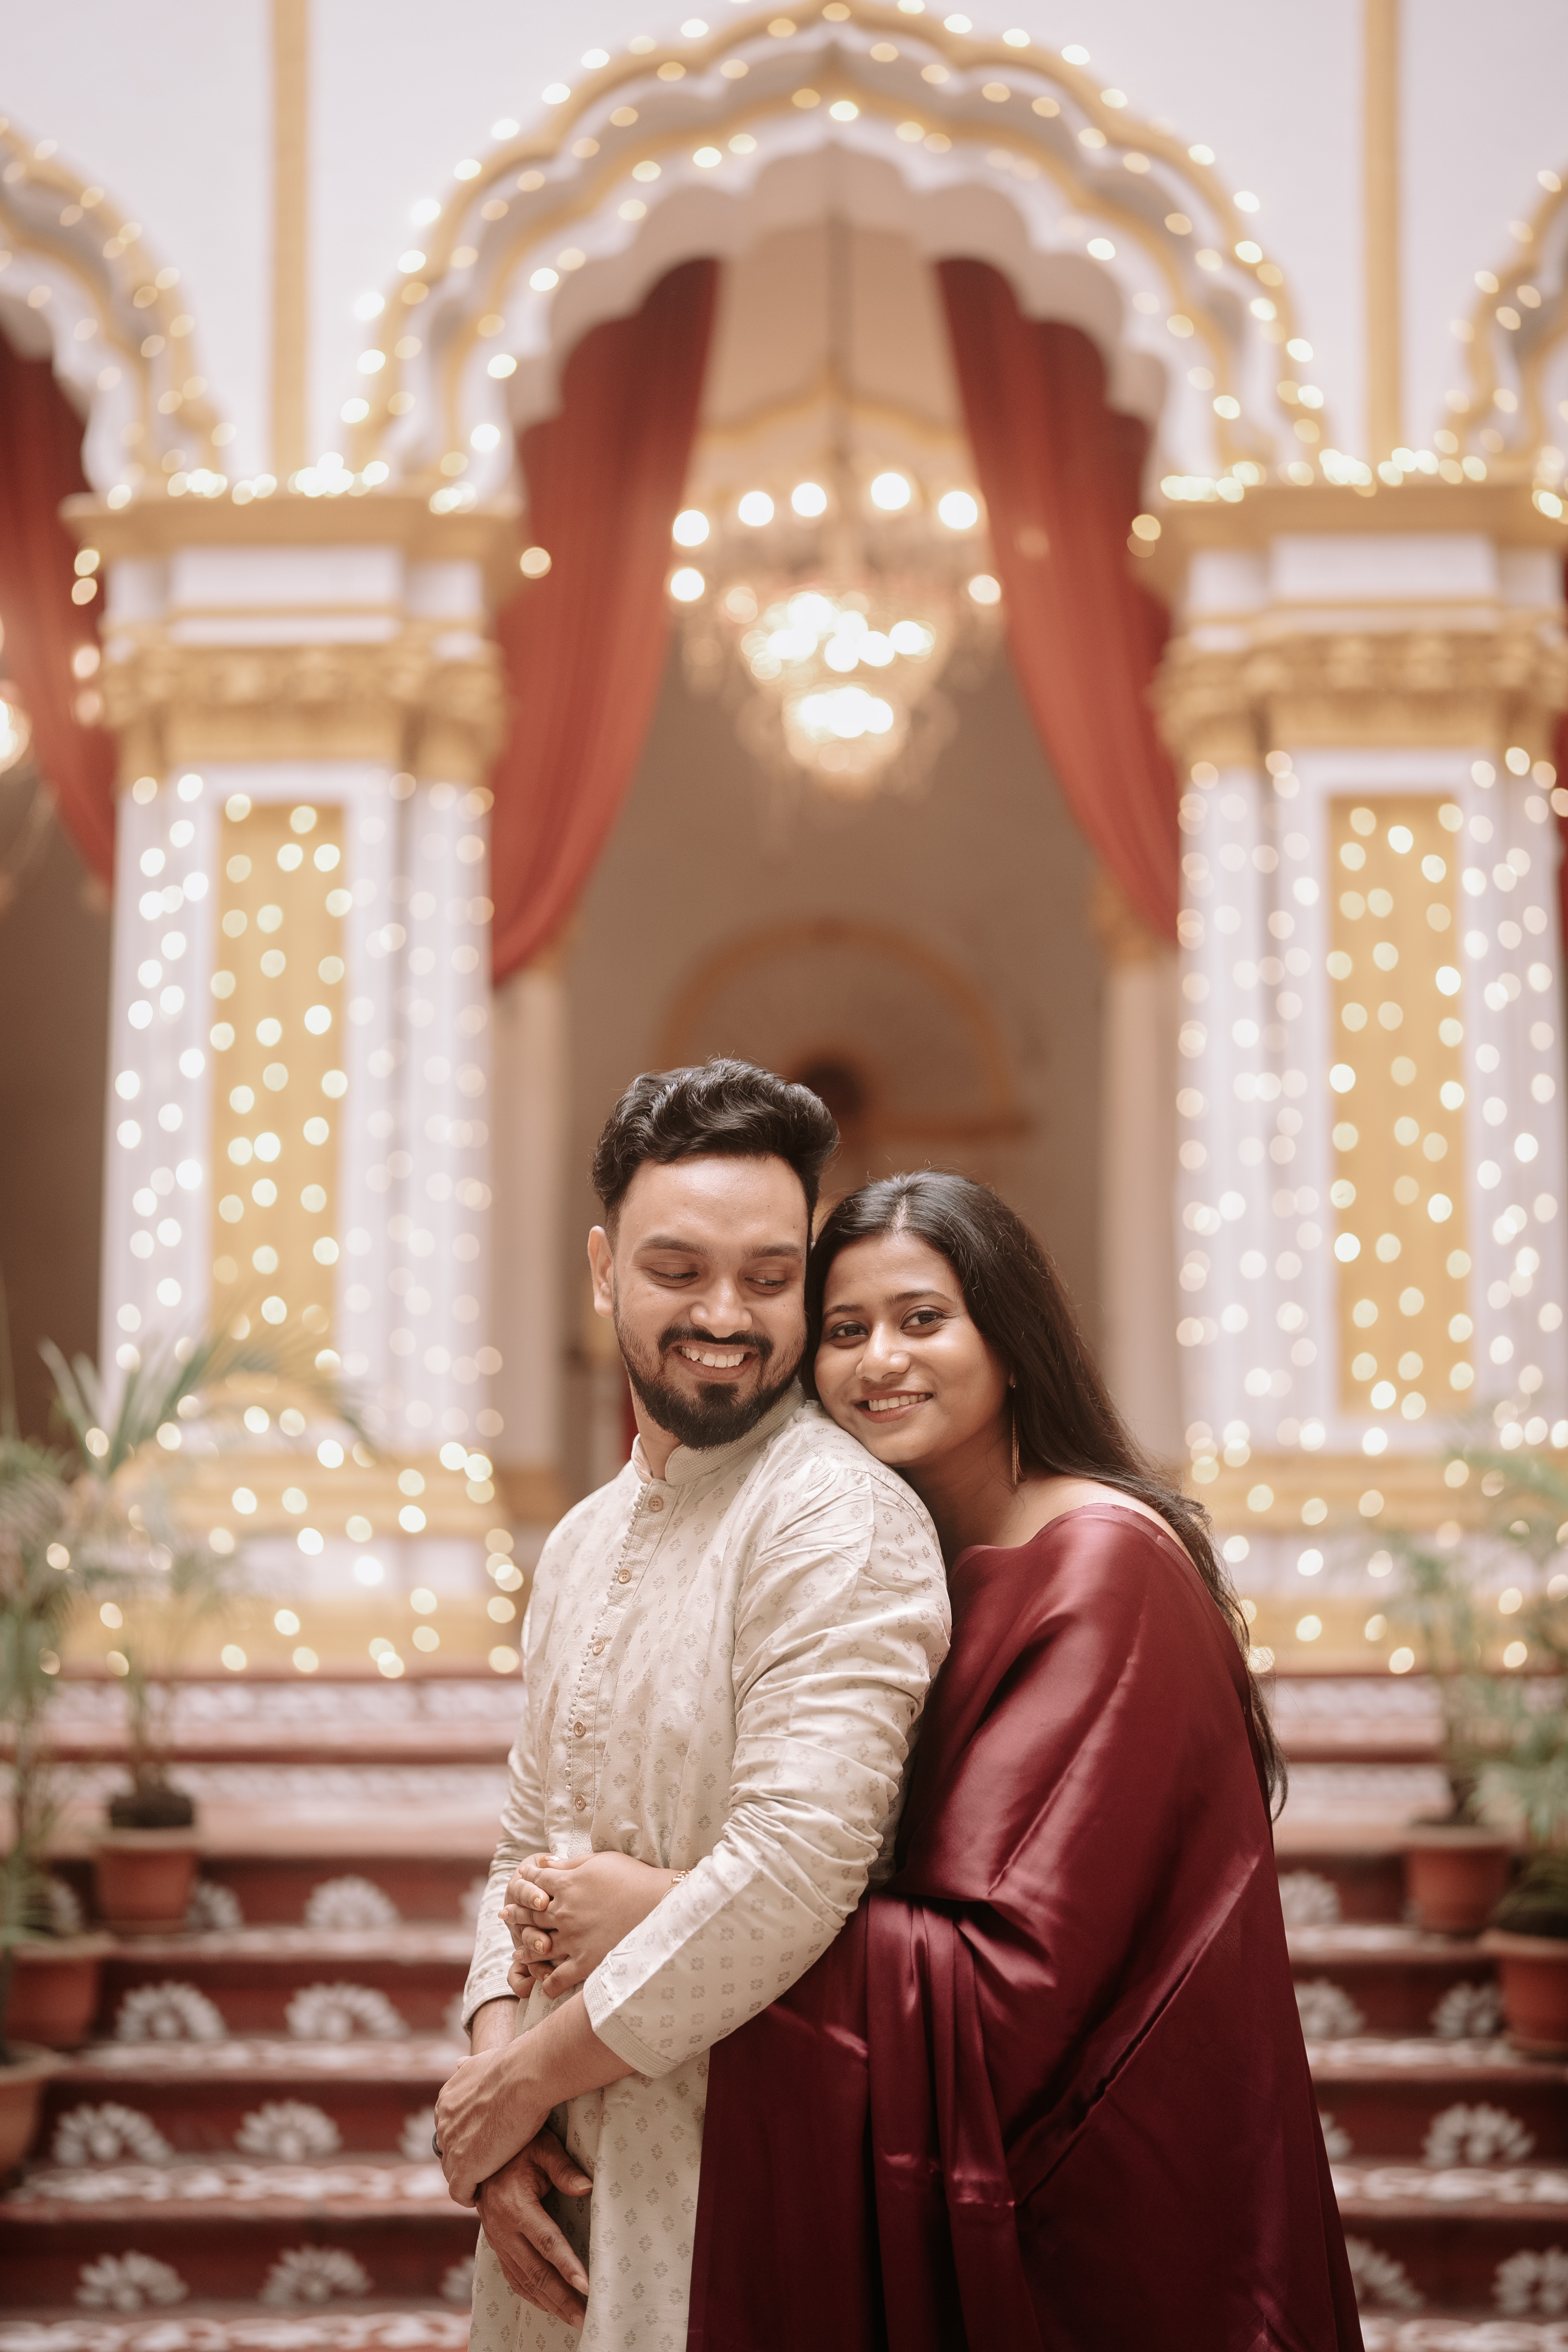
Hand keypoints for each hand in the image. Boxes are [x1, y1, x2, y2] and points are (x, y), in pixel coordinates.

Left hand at [436, 2041, 550, 2205]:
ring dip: (466, 2179)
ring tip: (484, 2183)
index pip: (449, 2128)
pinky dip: (469, 2196)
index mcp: (447, 2101)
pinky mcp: (464, 2168)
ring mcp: (452, 2147)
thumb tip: (458, 2063)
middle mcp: (444, 2124)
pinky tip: (481, 2197)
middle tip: (484, 2164)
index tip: (479, 2141)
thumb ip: (468, 2068)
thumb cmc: (512, 2067)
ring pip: (452, 2173)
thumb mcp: (481, 2062)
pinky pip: (460, 2192)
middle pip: (448, 2151)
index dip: (464, 2137)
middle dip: (463, 2158)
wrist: (522, 2077)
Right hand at [480, 2128, 592, 2328]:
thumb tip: (588, 2187)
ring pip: (525, 2281)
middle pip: (536, 2271)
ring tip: (575, 2319)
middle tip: (586, 2317)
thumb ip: (564, 2168)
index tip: (586, 2285)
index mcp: (515, 2204)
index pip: (545, 2241)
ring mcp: (498, 2241)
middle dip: (562, 2297)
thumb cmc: (519, 2148)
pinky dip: (532, 2297)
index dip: (566, 2264)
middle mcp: (503, 2229)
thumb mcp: (542, 2147)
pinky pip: (514, 2279)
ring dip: (550, 2303)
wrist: (481, 2156)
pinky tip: (550, 2306)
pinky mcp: (497, 2247)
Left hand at [501, 1850, 676, 1999]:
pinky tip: (543, 1985)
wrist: (661, 1906)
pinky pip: (559, 1977)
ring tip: (517, 1953)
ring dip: (525, 1949)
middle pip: (531, 1912)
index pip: (536, 1881)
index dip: (525, 1880)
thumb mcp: (600, 1861)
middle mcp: (563, 1912)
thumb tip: (544, 1862)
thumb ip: (569, 1864)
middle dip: (516, 1912)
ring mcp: (573, 1939)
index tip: (518, 1881)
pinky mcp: (586, 1962)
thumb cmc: (634, 1877)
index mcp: (566, 1884)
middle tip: (505, 1915)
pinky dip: (548, 1983)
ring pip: (538, 1945)